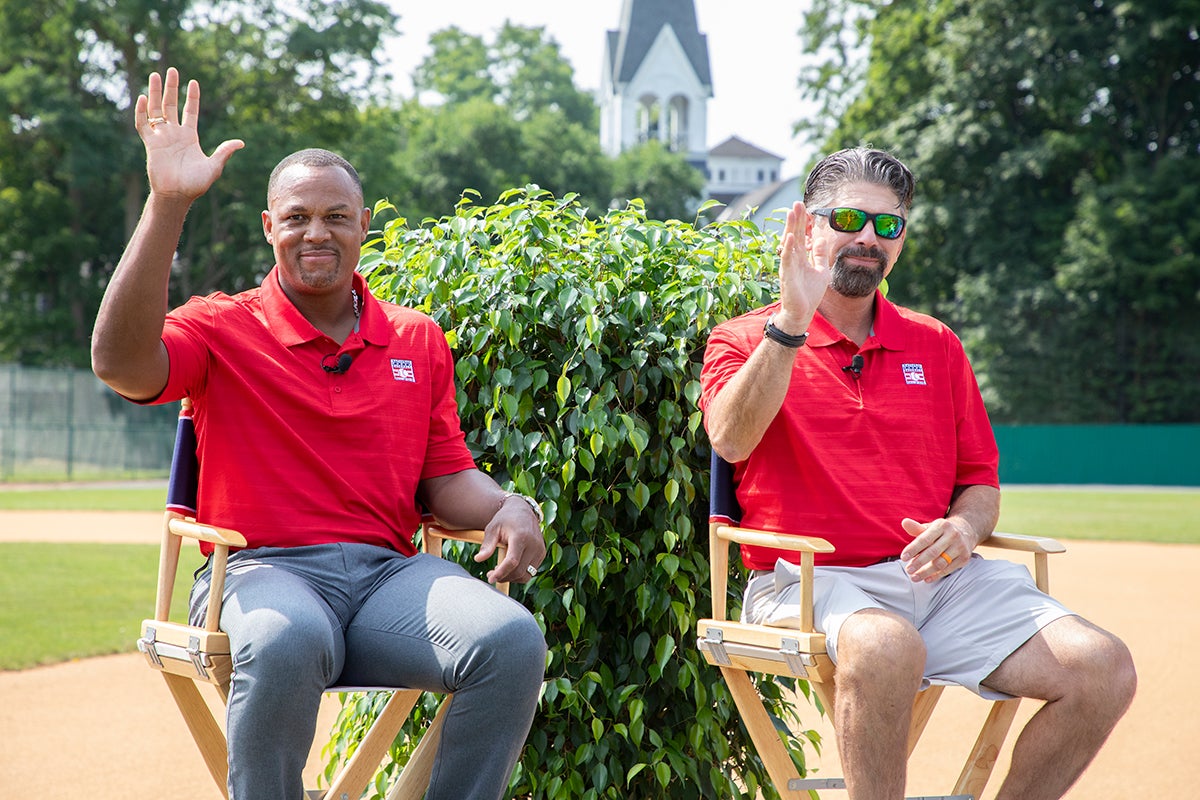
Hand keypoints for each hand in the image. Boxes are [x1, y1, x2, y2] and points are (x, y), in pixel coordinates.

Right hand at [135, 67, 243, 201]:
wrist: (178, 195)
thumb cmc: (196, 184)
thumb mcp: (214, 166)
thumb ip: (224, 152)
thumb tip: (241, 143)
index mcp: (190, 137)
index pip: (190, 111)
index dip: (192, 97)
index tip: (193, 82)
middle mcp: (174, 134)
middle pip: (171, 105)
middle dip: (172, 88)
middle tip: (172, 70)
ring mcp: (161, 137)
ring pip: (156, 110)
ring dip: (155, 93)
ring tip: (155, 75)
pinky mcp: (151, 144)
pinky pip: (143, 125)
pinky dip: (142, 112)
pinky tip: (143, 99)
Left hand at [475, 496, 546, 584]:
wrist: (523, 510)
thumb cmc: (505, 519)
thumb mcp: (493, 528)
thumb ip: (487, 545)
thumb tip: (478, 559)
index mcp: (521, 536)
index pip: (512, 561)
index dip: (501, 572)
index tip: (490, 579)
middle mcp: (534, 544)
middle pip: (519, 571)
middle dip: (504, 577)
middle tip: (490, 574)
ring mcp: (540, 550)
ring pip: (525, 575)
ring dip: (511, 578)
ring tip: (499, 571)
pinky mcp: (542, 554)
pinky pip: (530, 572)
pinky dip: (519, 574)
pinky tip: (509, 567)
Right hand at [772, 201, 831, 334]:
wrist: (803, 312)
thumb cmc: (809, 294)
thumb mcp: (821, 271)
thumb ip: (819, 255)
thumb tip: (821, 239)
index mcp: (800, 258)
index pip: (801, 236)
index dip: (802, 222)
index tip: (803, 207)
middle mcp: (792, 259)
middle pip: (794, 235)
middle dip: (795, 219)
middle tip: (796, 203)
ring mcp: (788, 266)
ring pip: (788, 243)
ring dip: (790, 228)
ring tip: (791, 213)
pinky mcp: (787, 276)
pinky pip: (787, 259)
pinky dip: (788, 248)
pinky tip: (790, 236)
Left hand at [899, 516, 974, 582]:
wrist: (966, 532)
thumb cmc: (941, 532)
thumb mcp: (930, 527)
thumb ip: (916, 528)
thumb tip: (904, 522)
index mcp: (941, 525)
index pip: (925, 539)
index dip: (913, 549)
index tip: (903, 558)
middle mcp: (953, 535)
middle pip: (933, 552)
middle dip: (919, 562)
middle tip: (908, 570)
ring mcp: (960, 547)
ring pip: (941, 563)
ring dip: (926, 572)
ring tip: (914, 577)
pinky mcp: (964, 558)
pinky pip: (948, 569)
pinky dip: (936, 575)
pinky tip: (926, 579)